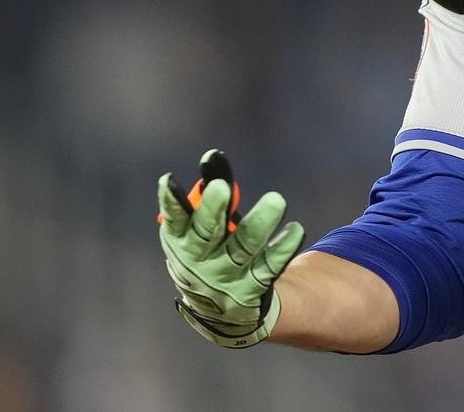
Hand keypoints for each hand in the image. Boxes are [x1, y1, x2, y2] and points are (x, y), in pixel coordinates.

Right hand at [157, 149, 305, 348]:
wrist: (220, 307)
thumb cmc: (209, 250)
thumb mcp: (201, 225)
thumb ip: (209, 193)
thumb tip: (213, 156)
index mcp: (181, 241)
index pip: (174, 219)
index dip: (171, 201)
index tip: (169, 180)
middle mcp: (198, 261)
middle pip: (205, 234)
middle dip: (212, 210)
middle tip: (220, 187)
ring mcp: (225, 277)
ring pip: (242, 249)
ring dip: (259, 225)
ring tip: (276, 201)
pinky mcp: (251, 288)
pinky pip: (268, 267)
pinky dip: (282, 249)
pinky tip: (295, 230)